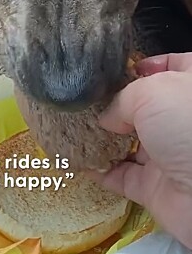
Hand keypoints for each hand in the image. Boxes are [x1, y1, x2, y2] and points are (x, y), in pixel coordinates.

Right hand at [89, 52, 191, 248]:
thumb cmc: (187, 126)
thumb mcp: (150, 93)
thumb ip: (121, 99)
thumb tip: (108, 117)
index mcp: (191, 88)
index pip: (173, 67)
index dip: (148, 64)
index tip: (119, 69)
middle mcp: (181, 121)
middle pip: (146, 108)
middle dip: (116, 105)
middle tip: (85, 101)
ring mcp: (171, 155)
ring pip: (131, 143)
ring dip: (103, 139)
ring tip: (73, 128)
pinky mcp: (157, 188)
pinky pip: (122, 177)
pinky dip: (100, 171)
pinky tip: (79, 160)